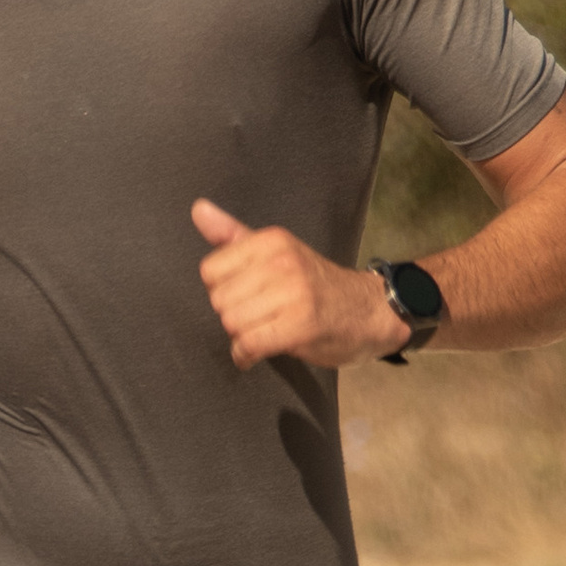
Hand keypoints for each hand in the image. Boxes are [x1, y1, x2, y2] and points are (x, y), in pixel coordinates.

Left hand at [192, 201, 406, 369]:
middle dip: (233, 316)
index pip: (210, 271)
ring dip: (242, 338)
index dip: (223, 290)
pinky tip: (257, 354)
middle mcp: (282, 262)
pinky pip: (250, 345)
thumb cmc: (316, 285)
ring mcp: (294, 294)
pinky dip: (247, 356)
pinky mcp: (302, 326)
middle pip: (219, 301)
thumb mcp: (275, 251)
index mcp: (271, 241)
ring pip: (232, 324)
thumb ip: (232, 235)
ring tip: (263, 333)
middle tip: (258, 318)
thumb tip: (197, 209)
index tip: (246, 296)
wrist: (368, 311)